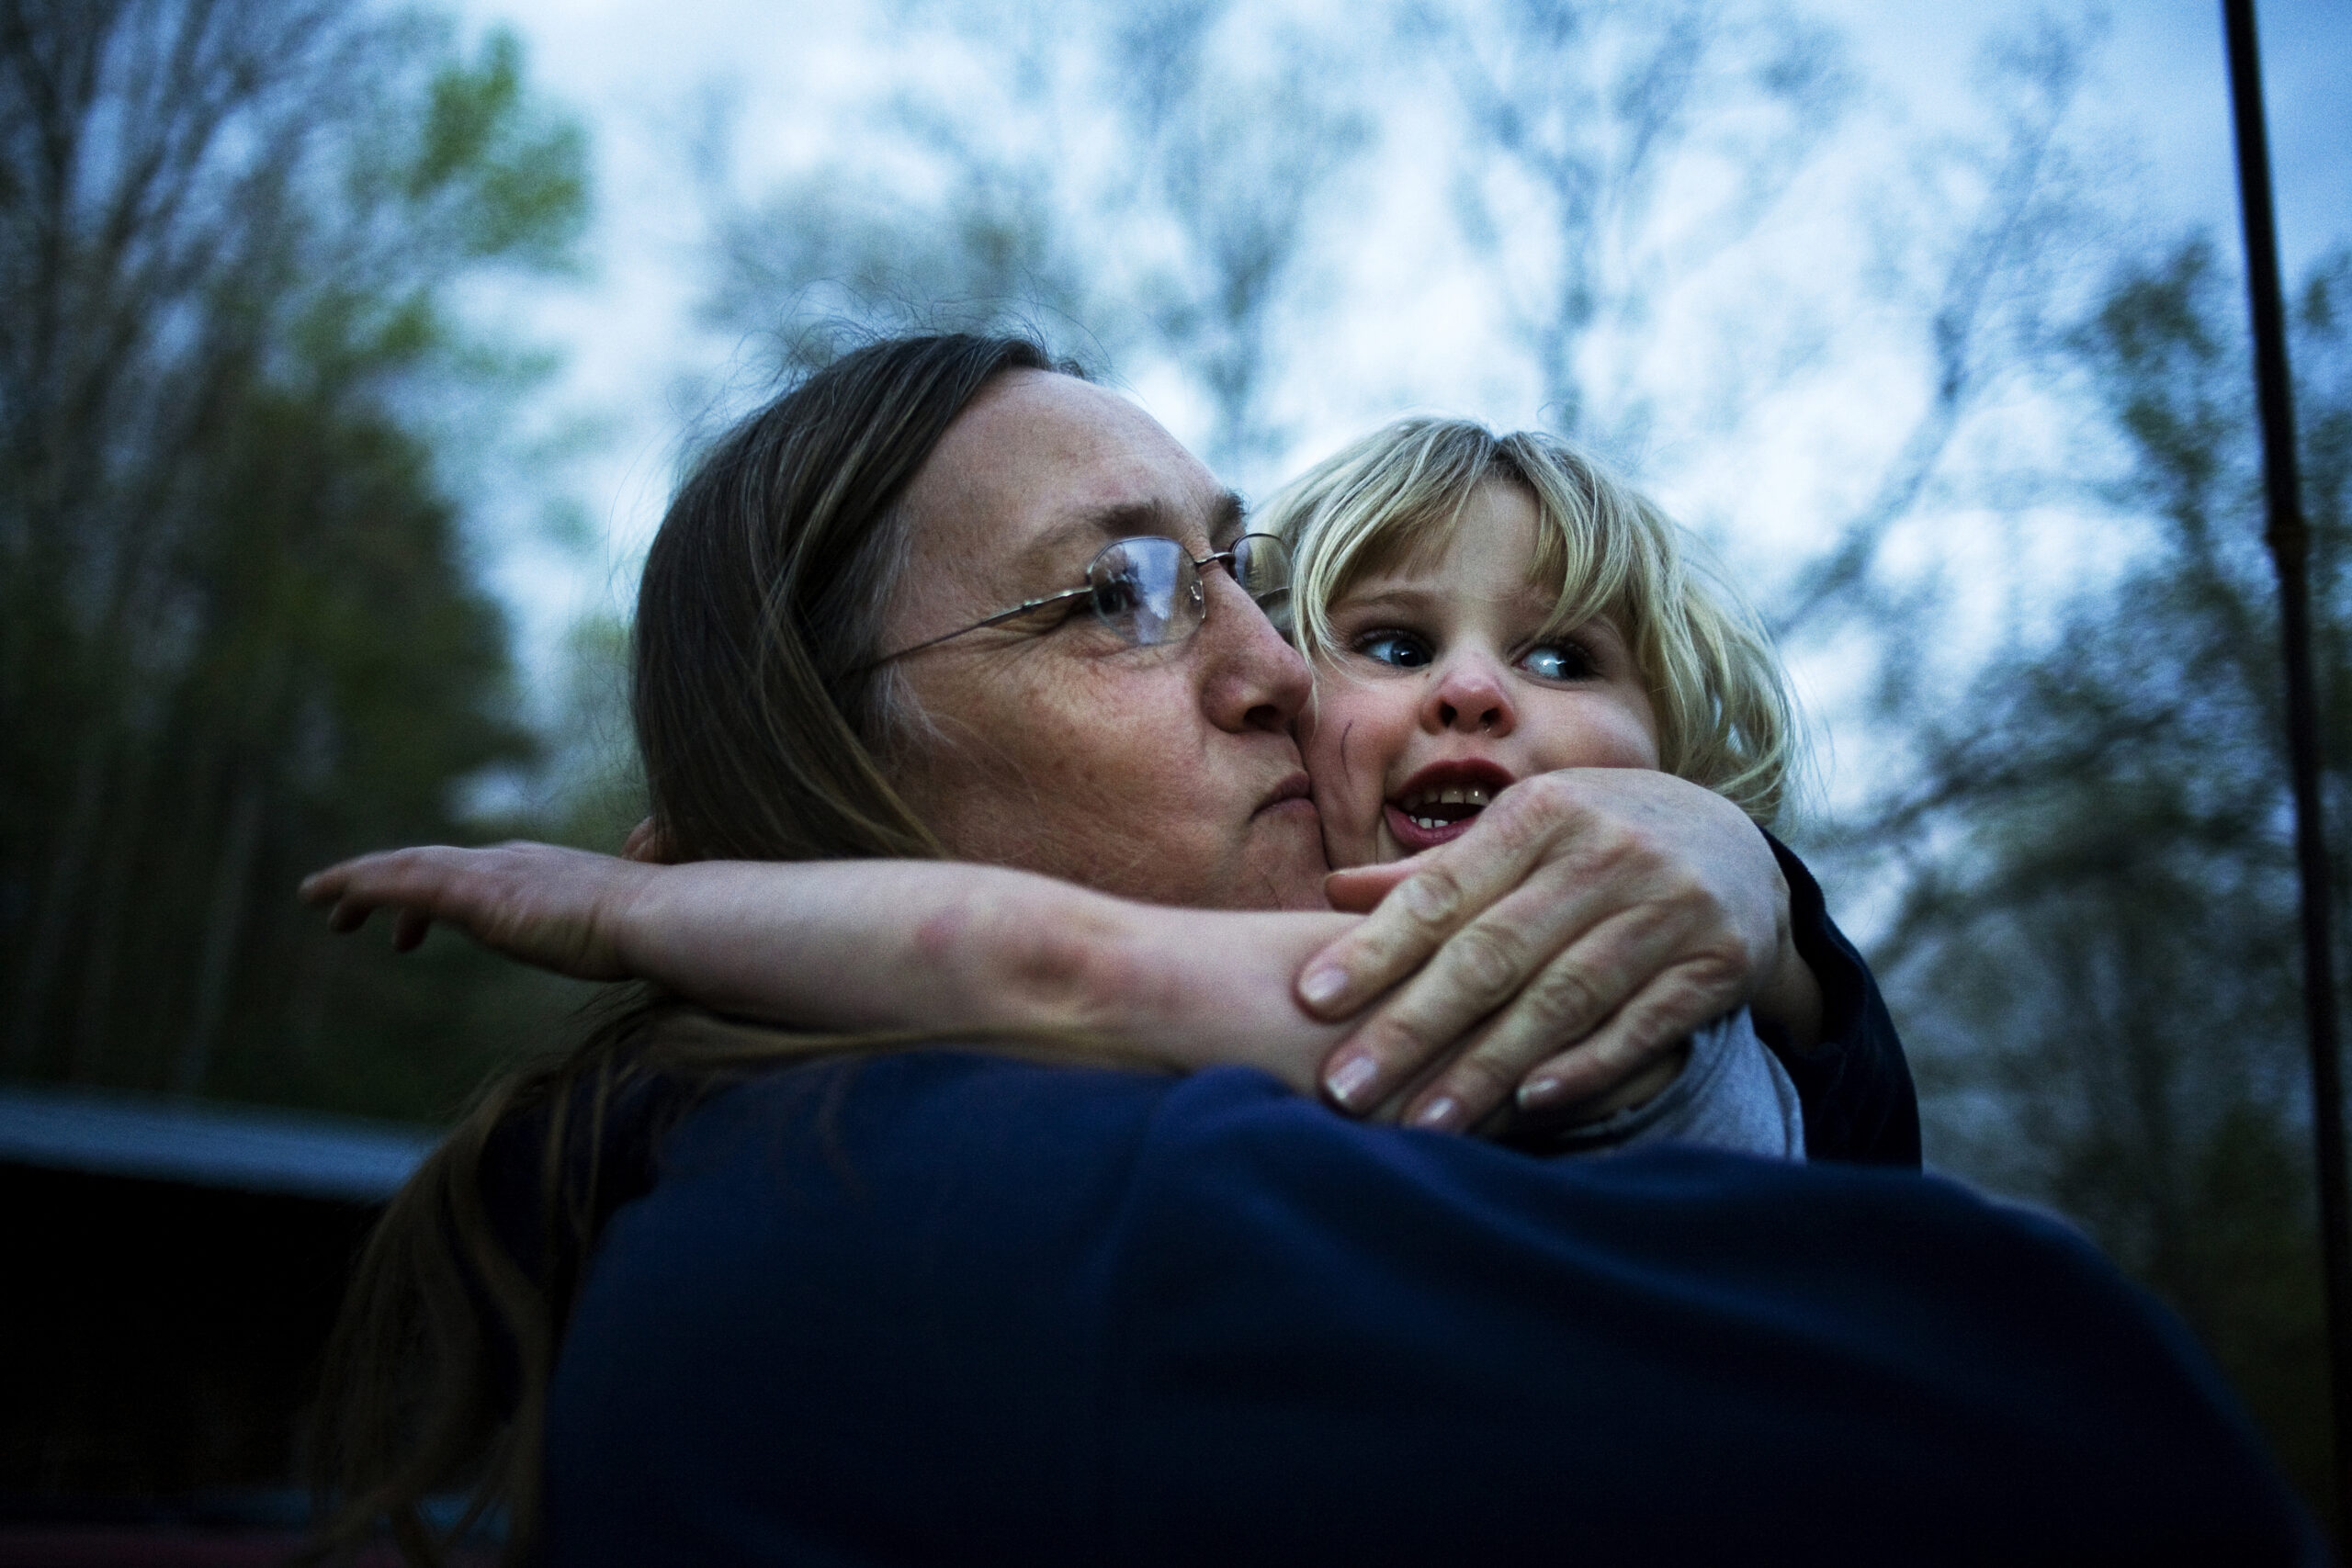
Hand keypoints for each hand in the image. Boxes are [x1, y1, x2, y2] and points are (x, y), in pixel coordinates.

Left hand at [299, 842, 658, 979]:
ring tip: (323, 902)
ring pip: (405, 868)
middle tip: (343, 907)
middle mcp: (509, 862)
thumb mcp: (625, 927)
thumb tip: (640, 937)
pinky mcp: (475, 894)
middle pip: (429, 863)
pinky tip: (332, 898)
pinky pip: (401, 884)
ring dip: (358, 882)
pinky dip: (362, 886)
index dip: (434, 890)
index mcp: (539, 871)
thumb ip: (613, 925)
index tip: (411, 924)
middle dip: (382, 881)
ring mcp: (491, 874)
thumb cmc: (654, 931)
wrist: (659, 918)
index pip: (472, 873)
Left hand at [1296, 770, 1821, 1131]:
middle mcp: (1606, 853)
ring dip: (1485, 1068)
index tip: (1310, 999)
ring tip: (1420, 1122)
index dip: (1376, 947)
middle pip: (1493, 953)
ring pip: (1561, 998)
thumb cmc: (1600, 840)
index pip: (1444, 890)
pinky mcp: (1718, 962)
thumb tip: (1332, 891)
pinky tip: (1527, 1106)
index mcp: (1543, 813)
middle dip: (1411, 1026)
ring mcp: (1668, 908)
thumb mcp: (1526, 831)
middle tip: (1342, 1089)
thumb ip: (1438, 870)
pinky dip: (1585, 1067)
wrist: (1743, 849)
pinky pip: (1641, 1025)